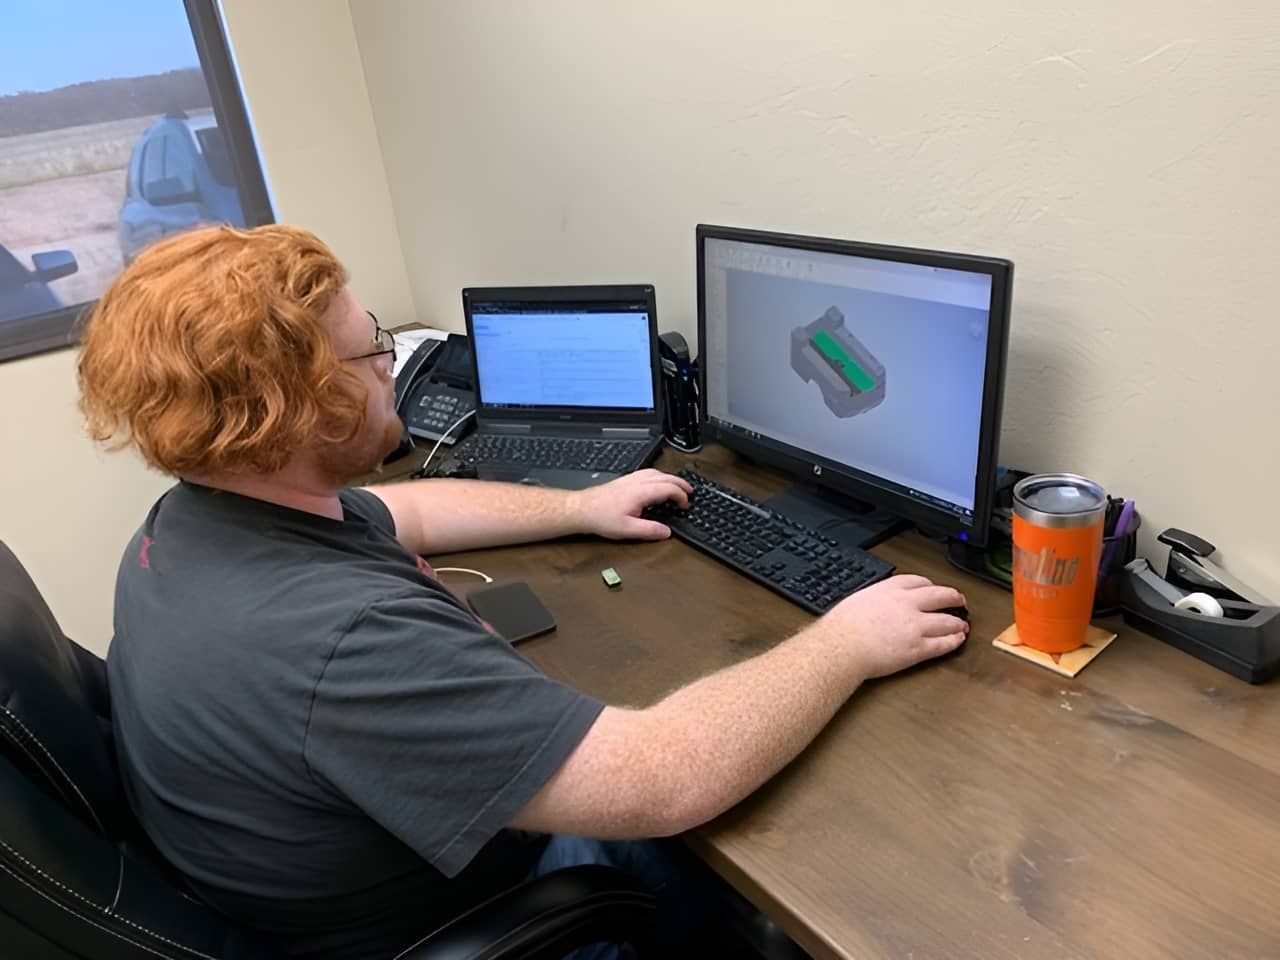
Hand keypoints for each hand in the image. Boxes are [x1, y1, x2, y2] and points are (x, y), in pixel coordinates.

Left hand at [575, 469, 692, 540]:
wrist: (582, 509)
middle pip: (665, 476)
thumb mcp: (628, 530)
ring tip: (678, 486)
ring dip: (670, 478)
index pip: (669, 488)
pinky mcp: (625, 480)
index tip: (685, 505)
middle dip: (680, 483)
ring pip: (656, 472)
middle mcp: (637, 482)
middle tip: (689, 492)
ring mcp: (630, 479)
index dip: (681, 496)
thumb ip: (649, 531)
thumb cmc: (601, 517)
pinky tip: (657, 483)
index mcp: (641, 492)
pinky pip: (647, 473)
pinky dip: (659, 477)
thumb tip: (666, 532)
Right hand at [822, 575, 967, 679]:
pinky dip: (953, 642)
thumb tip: (876, 605)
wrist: (841, 647)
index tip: (934, 589)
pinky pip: (942, 644)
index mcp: (890, 589)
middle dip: (953, 598)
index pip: (919, 582)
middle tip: (959, 601)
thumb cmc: (842, 628)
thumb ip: (874, 600)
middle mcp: (907, 604)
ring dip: (957, 623)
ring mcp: (915, 626)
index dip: (931, 586)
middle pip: (940, 596)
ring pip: (946, 621)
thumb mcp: (857, 600)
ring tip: (962, 625)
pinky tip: (957, 640)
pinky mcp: (918, 648)